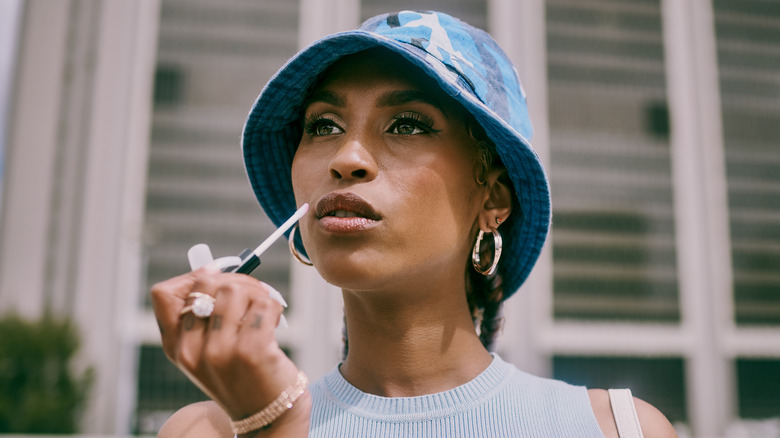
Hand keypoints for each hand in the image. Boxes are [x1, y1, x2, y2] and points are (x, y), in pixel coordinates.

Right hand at [150, 264, 306, 430]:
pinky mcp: (252, 351)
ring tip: (264, 309)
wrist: (267, 416)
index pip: (164, 294)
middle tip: (251, 293)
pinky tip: (275, 321)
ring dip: (257, 292)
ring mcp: (221, 352)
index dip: (192, 278)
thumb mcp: (207, 353)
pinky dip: (274, 306)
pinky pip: (264, 304)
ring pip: (236, 289)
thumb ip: (202, 317)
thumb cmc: (241, 376)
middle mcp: (193, 351)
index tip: (216, 278)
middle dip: (233, 279)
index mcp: (177, 348)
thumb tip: (212, 270)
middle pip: (205, 283)